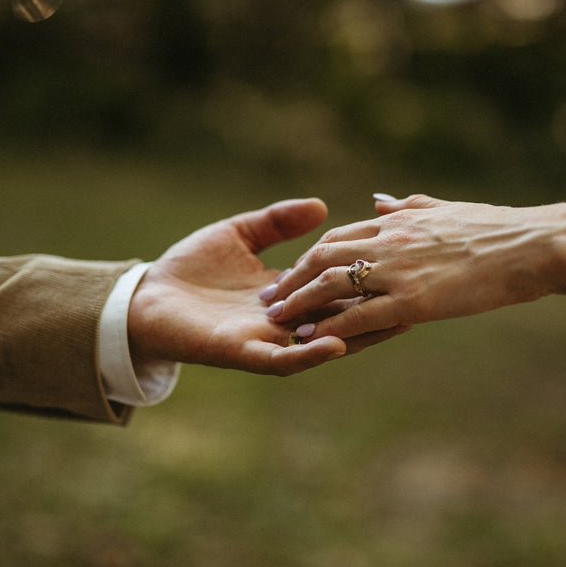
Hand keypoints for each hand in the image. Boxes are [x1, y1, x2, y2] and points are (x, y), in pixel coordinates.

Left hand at [128, 198, 404, 375]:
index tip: (405, 262)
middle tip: (419, 298)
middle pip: (344, 319)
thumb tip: (319, 206)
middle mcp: (286, 323)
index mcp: (289, 295)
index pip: (340, 288)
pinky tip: (337, 343)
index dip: (370, 277)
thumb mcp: (240, 235)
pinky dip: (311, 353)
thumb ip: (277, 222)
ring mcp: (269, 342)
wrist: (146, 297)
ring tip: (396, 324)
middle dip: (379, 311)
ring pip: (323, 343)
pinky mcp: (245, 354)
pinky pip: (285, 360)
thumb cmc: (190, 268)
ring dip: (357, 336)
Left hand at [267, 194, 565, 339]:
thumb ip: (408, 207)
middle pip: (324, 256)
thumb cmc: (499, 229)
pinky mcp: (413, 301)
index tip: (294, 268)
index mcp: (400, 223)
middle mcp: (391, 242)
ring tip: (276, 319)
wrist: (533, 245)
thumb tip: (380, 201)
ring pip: (333, 285)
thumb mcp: (445, 210)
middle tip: (269, 296)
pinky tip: (311, 340)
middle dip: (293, 277)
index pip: (341, 235)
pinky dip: (331, 327)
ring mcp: (399, 271)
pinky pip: (360, 315)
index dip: (314, 253)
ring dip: (300, 302)